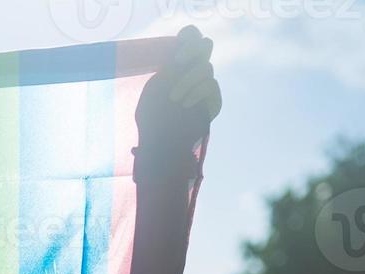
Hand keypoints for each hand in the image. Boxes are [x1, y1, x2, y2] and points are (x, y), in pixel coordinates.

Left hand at [136, 26, 221, 166]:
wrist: (161, 145)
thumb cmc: (151, 120)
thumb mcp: (153, 91)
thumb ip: (168, 70)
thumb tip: (180, 55)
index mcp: (177, 65)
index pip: (190, 37)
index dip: (189, 37)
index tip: (175, 52)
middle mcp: (193, 71)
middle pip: (205, 45)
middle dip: (192, 50)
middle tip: (177, 62)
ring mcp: (205, 85)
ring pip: (206, 68)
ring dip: (187, 81)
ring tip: (174, 98)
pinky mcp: (213, 100)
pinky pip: (210, 85)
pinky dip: (197, 92)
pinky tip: (185, 104)